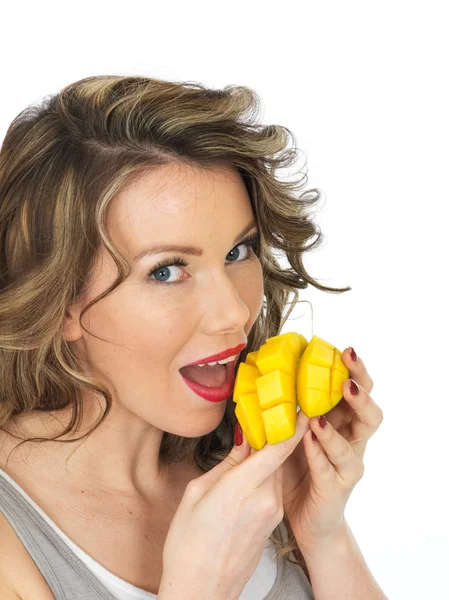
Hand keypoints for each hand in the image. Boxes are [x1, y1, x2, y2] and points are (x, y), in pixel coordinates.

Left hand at [280, 348, 382, 550]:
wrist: (308, 521)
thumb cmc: (299, 471)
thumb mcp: (291, 434)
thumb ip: (285, 410)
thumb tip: (261, 377)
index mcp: (341, 423)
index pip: (357, 392)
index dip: (355, 371)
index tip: (344, 349)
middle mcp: (352, 442)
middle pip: (370, 412)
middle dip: (360, 391)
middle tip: (346, 377)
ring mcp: (347, 466)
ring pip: (355, 442)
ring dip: (336, 426)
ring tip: (317, 414)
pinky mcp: (336, 489)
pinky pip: (330, 469)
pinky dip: (320, 453)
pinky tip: (308, 440)